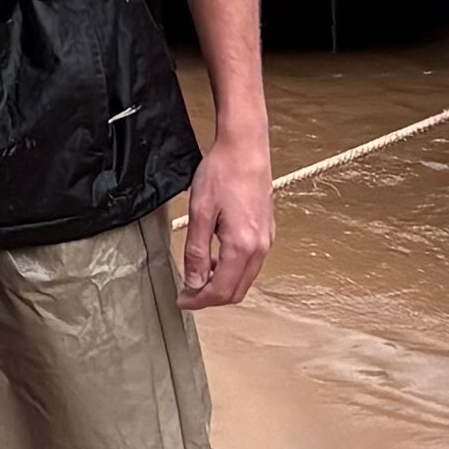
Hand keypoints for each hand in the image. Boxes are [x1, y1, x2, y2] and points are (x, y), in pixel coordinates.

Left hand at [178, 126, 276, 308]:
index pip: (221, 290)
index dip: (198, 300)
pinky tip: (215, 258)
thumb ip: (197, 251)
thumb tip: (194, 282)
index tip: (181, 300)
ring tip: (198, 275)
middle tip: (187, 293)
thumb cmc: (222, 173)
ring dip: (221, 284)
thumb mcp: (200, 213)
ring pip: (244, 279)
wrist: (245, 148)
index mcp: (242, 246)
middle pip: (236, 291)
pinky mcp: (266, 231)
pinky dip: (232, 270)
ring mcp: (266, 240)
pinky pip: (250, 264)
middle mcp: (259, 248)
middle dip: (210, 297)